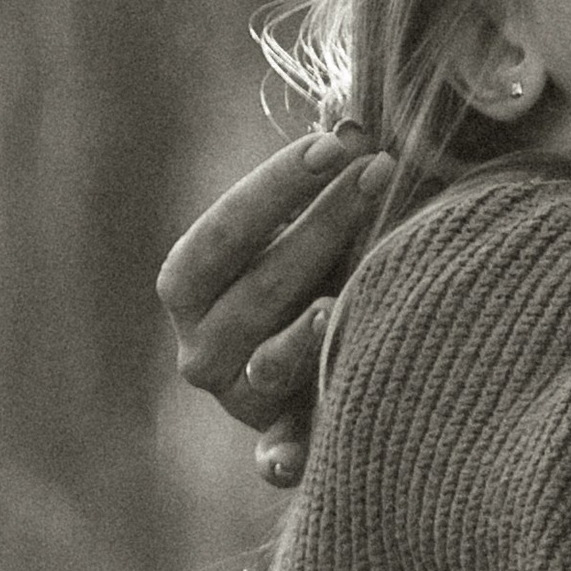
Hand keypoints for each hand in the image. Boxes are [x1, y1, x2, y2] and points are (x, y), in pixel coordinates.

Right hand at [158, 124, 392, 483]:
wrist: (332, 366)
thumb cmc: (319, 269)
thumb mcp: (311, 221)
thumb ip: (322, 175)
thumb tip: (352, 115)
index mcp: (189, 286)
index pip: (219, 235)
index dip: (273, 188)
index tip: (337, 144)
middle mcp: (199, 349)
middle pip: (253, 291)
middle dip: (319, 228)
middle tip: (381, 173)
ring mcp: (238, 402)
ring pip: (269, 364)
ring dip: (310, 330)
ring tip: (348, 297)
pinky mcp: (276, 450)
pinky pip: (279, 455)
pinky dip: (287, 455)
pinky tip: (297, 455)